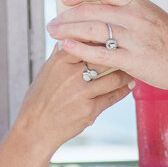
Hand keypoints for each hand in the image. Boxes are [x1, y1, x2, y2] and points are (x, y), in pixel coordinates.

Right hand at [15, 47, 132, 152]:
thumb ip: (59, 55)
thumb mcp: (45, 72)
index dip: (104, 39)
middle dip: (118, 54)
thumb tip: (68, 38)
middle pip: (104, 57)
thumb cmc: (39, 99)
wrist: (35, 128)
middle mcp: (72, 74)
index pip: (89, 42)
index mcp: (60, 60)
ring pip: (114, 77)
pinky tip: (128, 86)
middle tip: (130, 52)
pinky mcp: (90, 109)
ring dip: (125, 74)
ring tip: (131, 70)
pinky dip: (123, 90)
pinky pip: (113, 96)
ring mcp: (82, 92)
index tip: (114, 38)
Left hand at [48, 0, 167, 90]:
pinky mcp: (134, 60)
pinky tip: (66, 48)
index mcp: (138, 3)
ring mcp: (134, 38)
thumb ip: (130, 13)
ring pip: (92, 30)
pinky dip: (80, 49)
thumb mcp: (152, 16)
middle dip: (66, 16)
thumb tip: (106, 11)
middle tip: (52, 23)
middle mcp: (135, 17)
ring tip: (54, 34)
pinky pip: (101, 53)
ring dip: (68, 31)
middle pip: (91, 10)